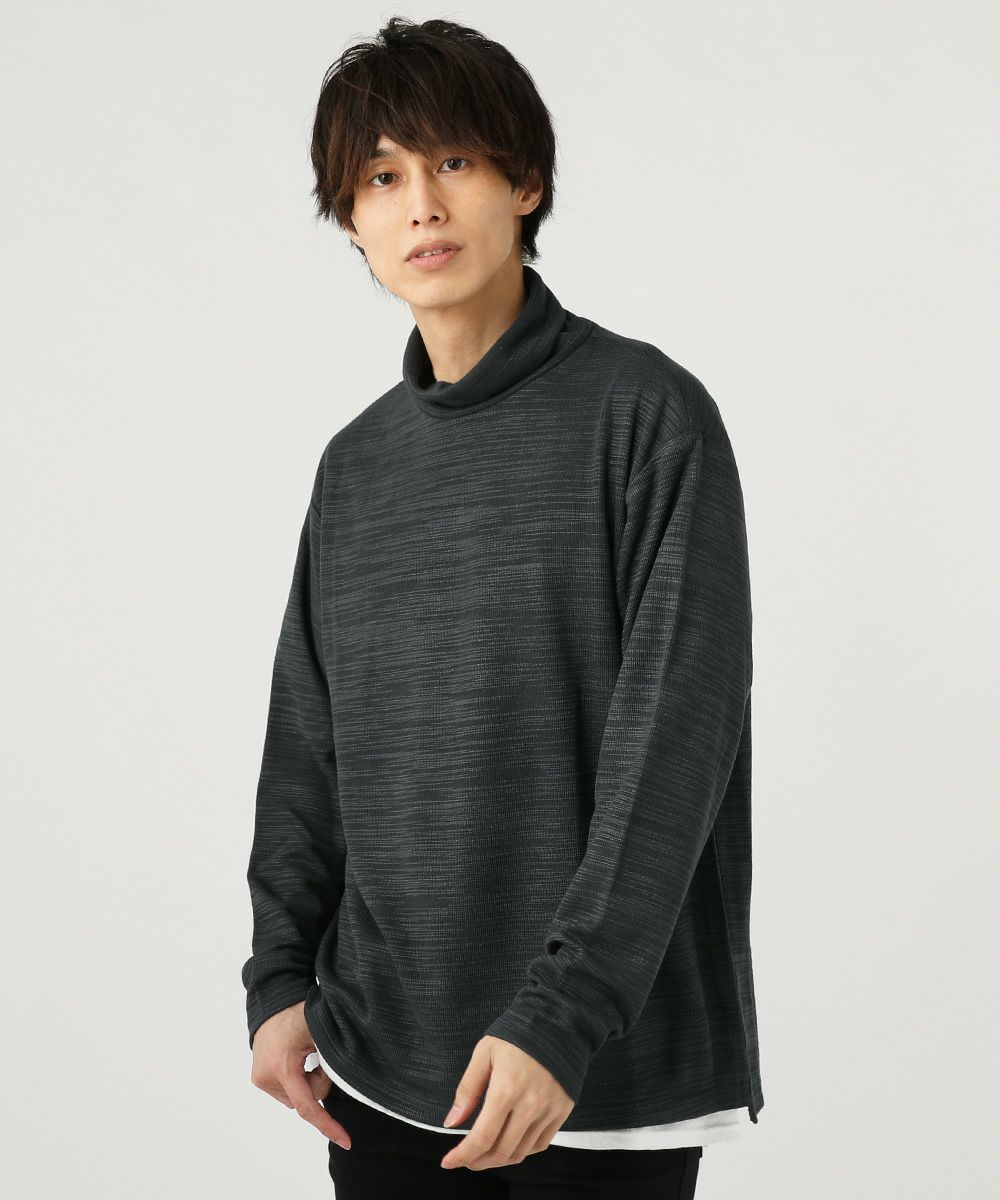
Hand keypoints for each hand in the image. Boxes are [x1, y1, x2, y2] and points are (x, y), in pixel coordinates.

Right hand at [249, 1001, 352, 1149]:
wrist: (272, 1003)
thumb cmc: (298, 1013)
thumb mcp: (321, 1031)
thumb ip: (333, 1057)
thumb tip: (350, 1078)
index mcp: (283, 1066)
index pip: (308, 1106)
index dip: (328, 1125)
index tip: (347, 1141)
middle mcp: (268, 1077)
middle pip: (306, 1099)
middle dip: (318, 1083)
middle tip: (318, 1057)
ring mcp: (261, 1079)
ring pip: (297, 1096)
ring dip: (307, 1082)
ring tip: (304, 1055)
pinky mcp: (259, 1079)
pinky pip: (288, 1090)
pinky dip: (297, 1080)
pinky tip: (297, 1059)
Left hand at [439, 1036, 574, 1170]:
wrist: (556, 1023)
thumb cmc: (516, 1036)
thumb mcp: (484, 1054)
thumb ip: (467, 1090)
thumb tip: (451, 1122)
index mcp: (506, 1090)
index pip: (482, 1138)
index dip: (463, 1156)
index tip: (448, 1162)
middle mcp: (530, 1106)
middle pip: (500, 1151)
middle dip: (477, 1161)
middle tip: (465, 1159)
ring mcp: (548, 1110)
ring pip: (520, 1153)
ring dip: (499, 1159)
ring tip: (484, 1153)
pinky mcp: (562, 1111)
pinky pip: (540, 1144)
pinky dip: (522, 1150)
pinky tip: (509, 1143)